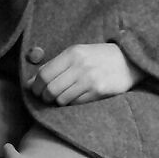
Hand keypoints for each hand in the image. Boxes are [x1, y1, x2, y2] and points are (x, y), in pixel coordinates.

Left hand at [25, 43, 143, 105]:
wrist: (128, 60)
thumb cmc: (98, 57)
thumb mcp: (77, 53)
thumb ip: (55, 66)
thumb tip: (31, 83)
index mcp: (72, 53)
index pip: (44, 74)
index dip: (35, 86)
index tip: (35, 90)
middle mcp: (80, 66)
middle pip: (50, 88)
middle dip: (44, 97)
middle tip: (45, 98)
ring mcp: (90, 80)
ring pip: (62, 99)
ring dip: (57, 102)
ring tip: (60, 98)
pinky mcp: (99, 92)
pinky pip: (76, 104)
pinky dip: (71, 104)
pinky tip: (74, 98)